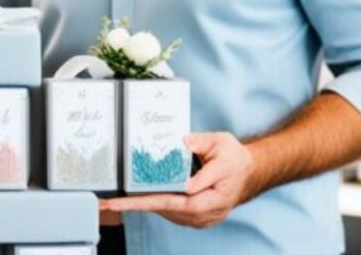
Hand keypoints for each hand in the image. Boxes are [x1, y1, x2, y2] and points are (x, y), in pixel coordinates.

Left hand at [101, 132, 256, 229]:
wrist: (249, 173)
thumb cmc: (233, 156)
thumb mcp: (221, 142)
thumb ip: (201, 143)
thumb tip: (182, 144)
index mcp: (219, 190)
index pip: (184, 198)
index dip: (156, 199)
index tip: (132, 199)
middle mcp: (212, 209)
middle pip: (172, 210)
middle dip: (140, 206)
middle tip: (112, 205)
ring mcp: (206, 217)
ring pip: (171, 215)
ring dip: (146, 208)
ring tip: (120, 203)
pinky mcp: (200, 219)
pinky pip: (175, 215)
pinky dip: (158, 208)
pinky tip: (141, 201)